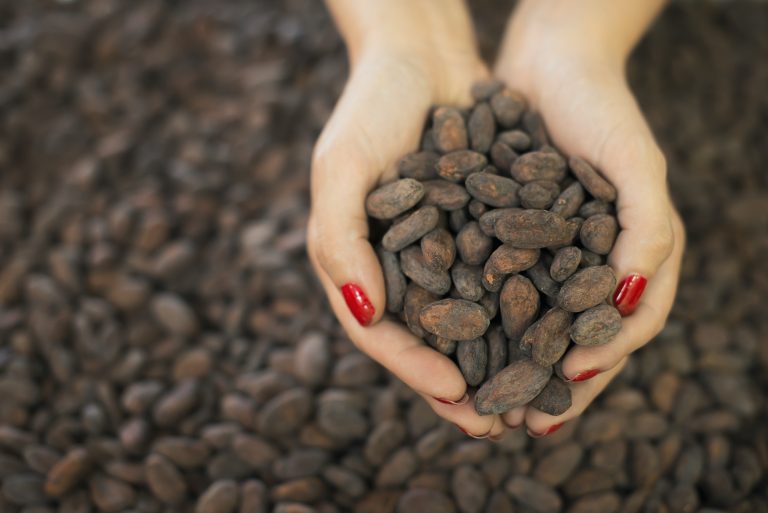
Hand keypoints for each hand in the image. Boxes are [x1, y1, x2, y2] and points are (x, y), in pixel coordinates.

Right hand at [307, 7, 505, 437]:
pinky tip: (550, 330)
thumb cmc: (370, 106)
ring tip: (525, 391)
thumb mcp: (341, 167)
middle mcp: (394, 264)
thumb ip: (341, 241)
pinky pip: (495, 277)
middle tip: (492, 422)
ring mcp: (436, 250)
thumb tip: (366, 315)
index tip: (453, 392)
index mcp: (354, 261)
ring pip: (465, 318)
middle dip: (457, 382)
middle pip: (425, 338)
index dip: (412, 366)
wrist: (420, 53)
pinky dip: (517, 307)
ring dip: (492, 358)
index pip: (379, 332)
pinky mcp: (474, 229)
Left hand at [496, 12, 684, 435]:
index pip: (620, 332)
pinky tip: (447, 339)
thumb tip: (629, 304)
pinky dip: (473, 316)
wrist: (551, 63)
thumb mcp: (636, 164)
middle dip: (543, 383)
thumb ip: (648, 230)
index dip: (597, 364)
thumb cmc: (603, 109)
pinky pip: (488, 286)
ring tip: (475, 398)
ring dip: (504, 364)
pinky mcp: (504, 238)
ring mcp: (544, 256)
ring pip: (525, 324)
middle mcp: (585, 267)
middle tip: (513, 423)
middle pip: (568, 341)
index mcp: (629, 262)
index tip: (563, 389)